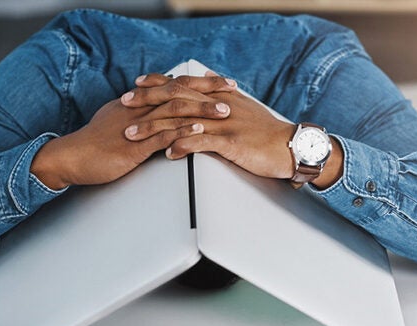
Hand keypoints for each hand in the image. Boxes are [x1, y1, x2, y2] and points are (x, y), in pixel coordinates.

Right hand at [30, 74, 237, 189]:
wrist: (71, 156)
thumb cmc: (95, 143)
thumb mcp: (118, 120)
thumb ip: (139, 114)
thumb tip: (155, 107)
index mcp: (139, 102)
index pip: (174, 85)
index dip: (199, 82)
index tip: (221, 82)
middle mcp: (140, 109)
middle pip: (179, 92)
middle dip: (209, 90)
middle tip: (232, 89)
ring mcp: (137, 127)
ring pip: (174, 112)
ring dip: (202, 111)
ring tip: (224, 111)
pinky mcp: (134, 147)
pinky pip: (161, 137)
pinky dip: (182, 133)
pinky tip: (199, 132)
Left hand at [128, 73, 342, 187]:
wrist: (291, 146)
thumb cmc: (266, 134)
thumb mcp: (243, 112)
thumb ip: (221, 106)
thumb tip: (203, 104)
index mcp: (220, 98)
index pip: (184, 85)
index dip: (158, 83)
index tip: (137, 84)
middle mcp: (219, 106)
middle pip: (177, 98)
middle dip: (148, 100)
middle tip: (124, 104)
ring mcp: (225, 123)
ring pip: (183, 120)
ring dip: (155, 127)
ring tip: (134, 134)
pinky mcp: (232, 142)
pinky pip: (203, 142)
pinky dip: (183, 145)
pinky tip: (167, 152)